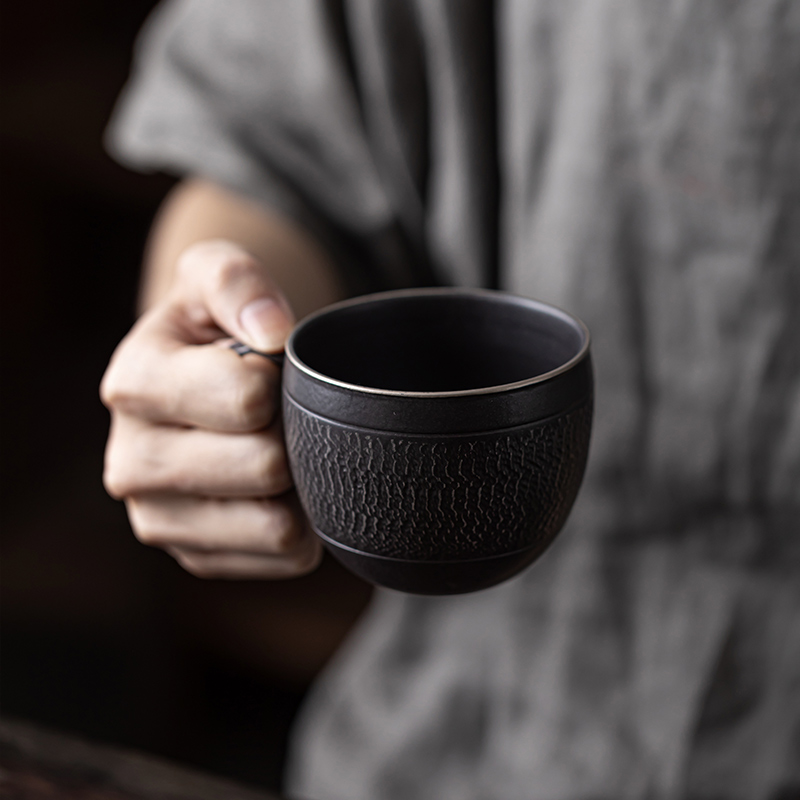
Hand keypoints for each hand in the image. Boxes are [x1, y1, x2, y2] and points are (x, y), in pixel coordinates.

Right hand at [100, 240, 321, 578]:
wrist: (196, 382)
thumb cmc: (213, 326)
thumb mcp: (216, 276)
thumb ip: (239, 284)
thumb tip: (272, 331)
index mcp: (134, 385)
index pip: (248, 400)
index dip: (282, 380)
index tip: (271, 369)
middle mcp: (131, 463)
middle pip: (266, 467)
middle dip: (294, 435)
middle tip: (285, 415)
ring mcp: (160, 519)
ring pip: (278, 526)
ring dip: (303, 484)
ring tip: (287, 448)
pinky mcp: (196, 555)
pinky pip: (284, 555)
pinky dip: (302, 524)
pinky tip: (283, 489)